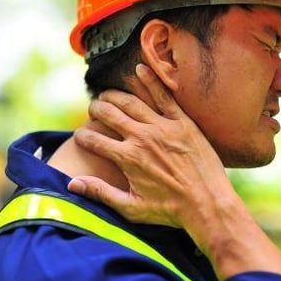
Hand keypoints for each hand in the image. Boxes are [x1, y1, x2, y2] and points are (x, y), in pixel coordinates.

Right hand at [69, 63, 231, 229]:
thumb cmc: (170, 211)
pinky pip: (164, 96)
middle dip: (96, 109)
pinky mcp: (182, 122)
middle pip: (109, 114)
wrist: (209, 205)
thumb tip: (72, 184)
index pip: (94, 140)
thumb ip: (100, 192)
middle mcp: (142, 138)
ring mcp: (163, 127)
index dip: (82, 137)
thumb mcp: (131, 208)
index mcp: (127, 158)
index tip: (80, 137)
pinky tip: (140, 69)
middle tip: (92, 110)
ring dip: (115, 95)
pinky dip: (150, 80)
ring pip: (132, 102)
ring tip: (107, 95)